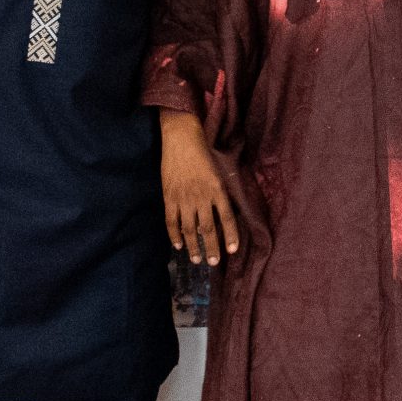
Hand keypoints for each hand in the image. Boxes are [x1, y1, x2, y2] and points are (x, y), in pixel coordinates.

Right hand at [159, 110, 239, 266]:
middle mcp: (202, 196)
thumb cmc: (202, 153)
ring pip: (189, 229)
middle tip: (213, 262)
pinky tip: (178, 245)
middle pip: (208, 229)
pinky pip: (171, 221)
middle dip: (211, 248)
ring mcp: (184, 198)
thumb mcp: (217, 172)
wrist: (181, 138)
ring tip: (196, 259)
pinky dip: (174, 235)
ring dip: (193, 246)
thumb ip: (218, 194)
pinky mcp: (169, 197)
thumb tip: (215, 218)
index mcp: (217, 190)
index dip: (230, 236)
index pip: (227, 218)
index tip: (232, 251)